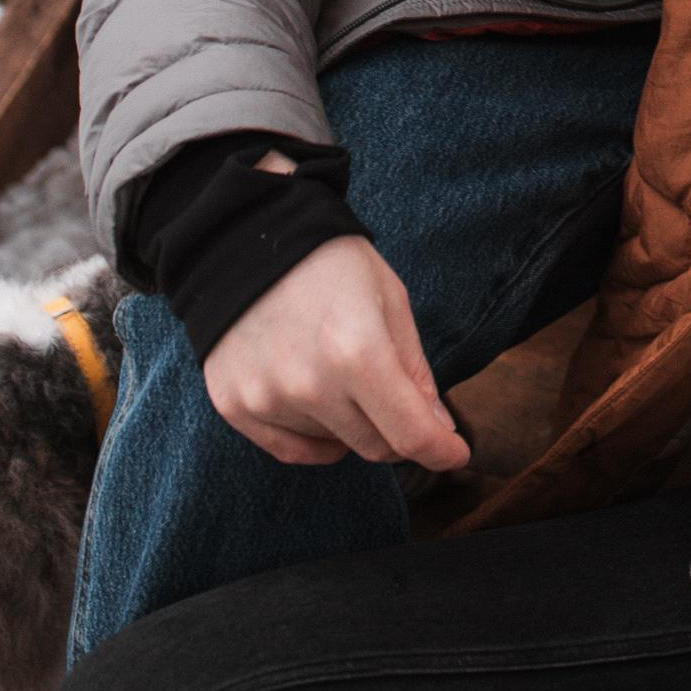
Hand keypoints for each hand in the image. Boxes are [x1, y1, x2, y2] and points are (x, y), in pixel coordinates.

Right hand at [202, 234, 470, 472]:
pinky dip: (316, 437)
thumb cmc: (332, 264)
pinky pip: (291, 450)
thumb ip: (414, 370)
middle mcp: (310, 385)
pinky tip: (320, 401)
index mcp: (358, 352)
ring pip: (335, 446)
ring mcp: (267, 399)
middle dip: (401, 433)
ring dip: (352, 423)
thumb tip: (438, 428)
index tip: (455, 452)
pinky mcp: (235, 405)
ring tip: (341, 369)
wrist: (251, 237)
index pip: (410, 433)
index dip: (442, 450)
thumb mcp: (391, 302)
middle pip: (375, 446)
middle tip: (402, 402)